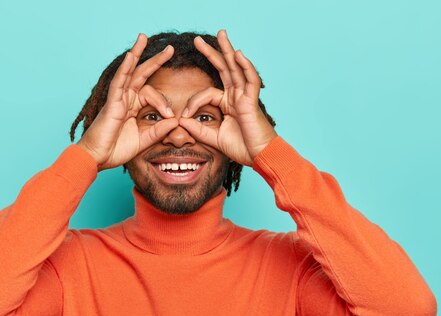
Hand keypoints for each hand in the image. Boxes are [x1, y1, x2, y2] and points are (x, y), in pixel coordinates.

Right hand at [77, 33, 178, 170]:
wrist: (98, 158)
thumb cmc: (115, 150)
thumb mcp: (144, 140)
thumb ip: (158, 130)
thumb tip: (175, 121)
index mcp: (132, 106)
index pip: (152, 94)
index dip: (164, 103)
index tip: (171, 117)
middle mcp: (125, 98)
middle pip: (141, 74)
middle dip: (155, 60)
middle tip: (170, 48)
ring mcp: (118, 98)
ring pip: (129, 71)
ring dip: (137, 53)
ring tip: (144, 37)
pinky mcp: (112, 102)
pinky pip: (119, 81)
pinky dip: (125, 68)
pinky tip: (131, 55)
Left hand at [178, 29, 277, 166]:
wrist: (259, 156)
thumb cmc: (242, 147)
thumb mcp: (213, 138)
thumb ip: (198, 129)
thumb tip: (180, 121)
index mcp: (228, 103)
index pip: (206, 93)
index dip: (192, 103)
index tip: (183, 117)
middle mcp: (236, 96)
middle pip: (223, 69)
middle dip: (212, 53)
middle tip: (197, 39)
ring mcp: (245, 97)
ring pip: (236, 68)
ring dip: (228, 50)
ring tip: (221, 34)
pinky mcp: (252, 101)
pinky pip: (250, 80)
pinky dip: (245, 66)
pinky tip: (238, 54)